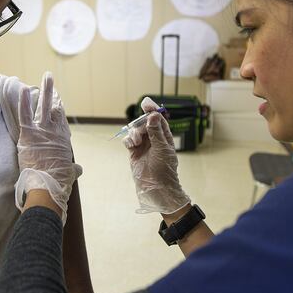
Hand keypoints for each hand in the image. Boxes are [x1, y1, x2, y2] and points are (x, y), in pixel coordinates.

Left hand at [14, 72, 82, 224]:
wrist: (48, 185)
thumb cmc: (59, 181)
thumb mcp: (70, 173)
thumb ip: (74, 169)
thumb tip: (78, 170)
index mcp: (64, 139)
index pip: (61, 119)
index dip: (58, 109)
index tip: (57, 101)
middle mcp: (55, 131)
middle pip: (54, 107)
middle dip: (52, 92)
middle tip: (49, 78)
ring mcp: (43, 130)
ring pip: (43, 105)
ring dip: (45, 89)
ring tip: (45, 76)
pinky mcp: (29, 133)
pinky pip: (26, 114)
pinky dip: (25, 102)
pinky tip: (24, 89)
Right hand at [123, 97, 189, 213]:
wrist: (156, 188)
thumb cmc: (164, 169)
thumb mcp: (162, 149)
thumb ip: (156, 132)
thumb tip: (153, 115)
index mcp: (164, 137)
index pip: (158, 120)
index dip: (152, 111)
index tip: (146, 103)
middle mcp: (154, 140)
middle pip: (144, 123)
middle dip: (140, 124)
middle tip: (140, 131)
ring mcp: (143, 146)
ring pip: (135, 131)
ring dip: (134, 133)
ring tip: (136, 142)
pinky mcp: (134, 153)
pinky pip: (128, 141)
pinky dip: (128, 140)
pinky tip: (131, 145)